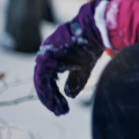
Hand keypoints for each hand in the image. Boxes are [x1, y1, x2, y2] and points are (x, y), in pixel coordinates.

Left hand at [33, 0, 104, 114]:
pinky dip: (49, 92)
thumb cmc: (92, 44)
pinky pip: (43, 78)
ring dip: (49, 98)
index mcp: (53, 56)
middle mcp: (46, 54)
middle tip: (60, 112)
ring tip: (60, 110)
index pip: (48, 79)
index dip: (54, 94)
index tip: (62, 107)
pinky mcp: (47, 55)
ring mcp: (45, 54)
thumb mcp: (83, 66)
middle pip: (43, 82)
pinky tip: (57, 101)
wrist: (97, 26)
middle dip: (51, 99)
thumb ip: (75, 80)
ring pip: (41, 82)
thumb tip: (69, 95)